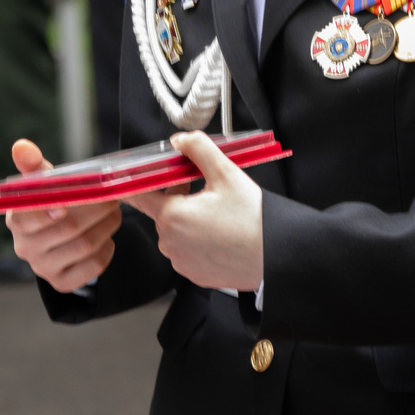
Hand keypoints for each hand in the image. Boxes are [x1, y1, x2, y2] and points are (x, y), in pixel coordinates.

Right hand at [5, 139, 121, 292]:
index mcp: (16, 220)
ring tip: (116, 212)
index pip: (27, 219)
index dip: (47, 211)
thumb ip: (33, 164)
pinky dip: (106, 250)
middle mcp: (25, 248)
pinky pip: (92, 267)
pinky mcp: (62, 282)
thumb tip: (20, 145)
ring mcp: (43, 268)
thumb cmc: (50, 202)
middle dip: (96, 209)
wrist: (56, 237)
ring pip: (84, 246)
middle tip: (113, 197)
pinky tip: (108, 238)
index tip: (67, 203)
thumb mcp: (42, 182)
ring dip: (107, 226)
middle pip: (67, 229)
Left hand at [126, 132, 263, 293]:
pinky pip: (187, 250)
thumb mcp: (226, 174)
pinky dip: (198, 239)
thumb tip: (180, 140)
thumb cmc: (253, 220)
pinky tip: (219, 232)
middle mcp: (170, 243)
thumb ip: (198, 149)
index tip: (143, 174)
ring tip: (217, 213)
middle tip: (204, 187)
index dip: (142, 180)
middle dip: (178, 196)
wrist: (275, 256)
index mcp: (172, 216)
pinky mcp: (194, 274)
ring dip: (189, 218)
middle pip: (162, 211)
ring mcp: (181, 262)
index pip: (139, 195)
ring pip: (176, 231)